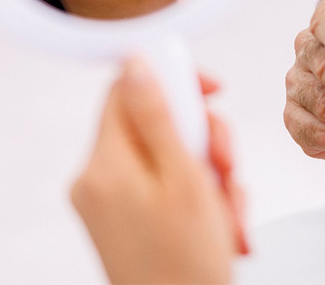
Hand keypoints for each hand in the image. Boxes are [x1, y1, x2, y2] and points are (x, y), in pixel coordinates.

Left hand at [72, 57, 246, 284]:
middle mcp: (96, 179)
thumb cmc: (185, 265)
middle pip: (153, 123)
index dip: (173, 80)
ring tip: (228, 214)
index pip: (127, 89)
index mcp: (105, 164)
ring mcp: (106, 202)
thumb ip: (159, 116)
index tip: (211, 92)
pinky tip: (220, 227)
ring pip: (166, 157)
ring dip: (209, 176)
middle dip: (203, 141)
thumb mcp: (185, 181)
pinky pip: (161, 187)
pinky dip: (196, 199)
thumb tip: (135, 60)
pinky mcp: (119, 221)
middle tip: (227, 169)